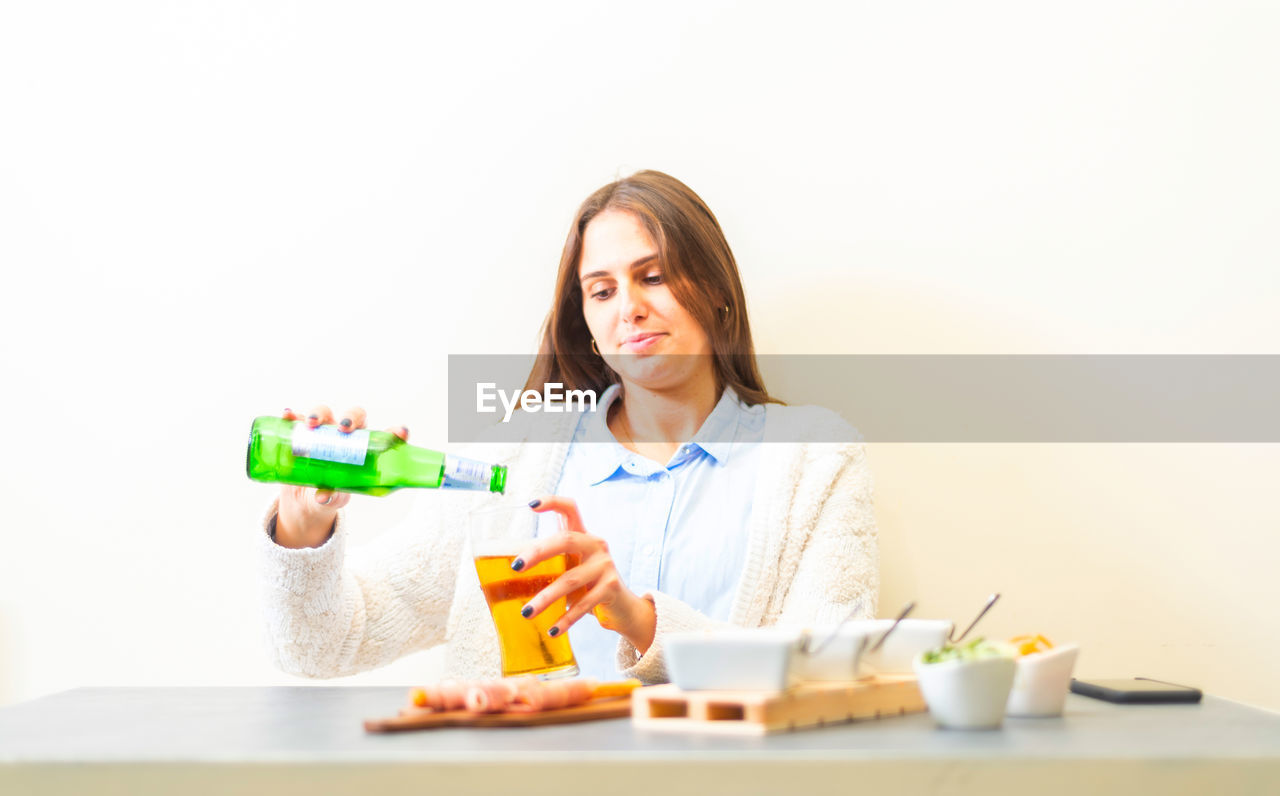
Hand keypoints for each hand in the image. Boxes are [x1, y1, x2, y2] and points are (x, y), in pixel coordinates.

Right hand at [273, 405, 409, 548]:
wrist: (303, 499)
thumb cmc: (330, 495)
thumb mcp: (333, 500)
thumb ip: (332, 498)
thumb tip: (323, 497)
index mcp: (363, 451)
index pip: (382, 437)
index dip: (394, 433)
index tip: (402, 433)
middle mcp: (345, 436)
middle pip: (353, 417)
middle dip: (350, 418)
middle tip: (343, 429)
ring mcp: (323, 433)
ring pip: (325, 414)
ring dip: (319, 414)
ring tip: (312, 424)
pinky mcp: (301, 434)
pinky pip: (297, 421)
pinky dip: (293, 417)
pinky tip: (288, 416)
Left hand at [514, 497, 656, 653]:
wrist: (622, 608)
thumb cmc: (586, 586)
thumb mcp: (568, 571)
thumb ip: (545, 569)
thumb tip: (492, 584)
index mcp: (582, 536)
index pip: (570, 508)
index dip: (552, 502)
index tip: (531, 505)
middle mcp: (595, 545)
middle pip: (565, 540)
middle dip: (538, 552)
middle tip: (515, 567)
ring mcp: (604, 565)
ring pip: (570, 579)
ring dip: (545, 597)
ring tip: (526, 612)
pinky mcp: (610, 587)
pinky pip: (583, 604)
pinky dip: (565, 620)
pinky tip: (552, 631)